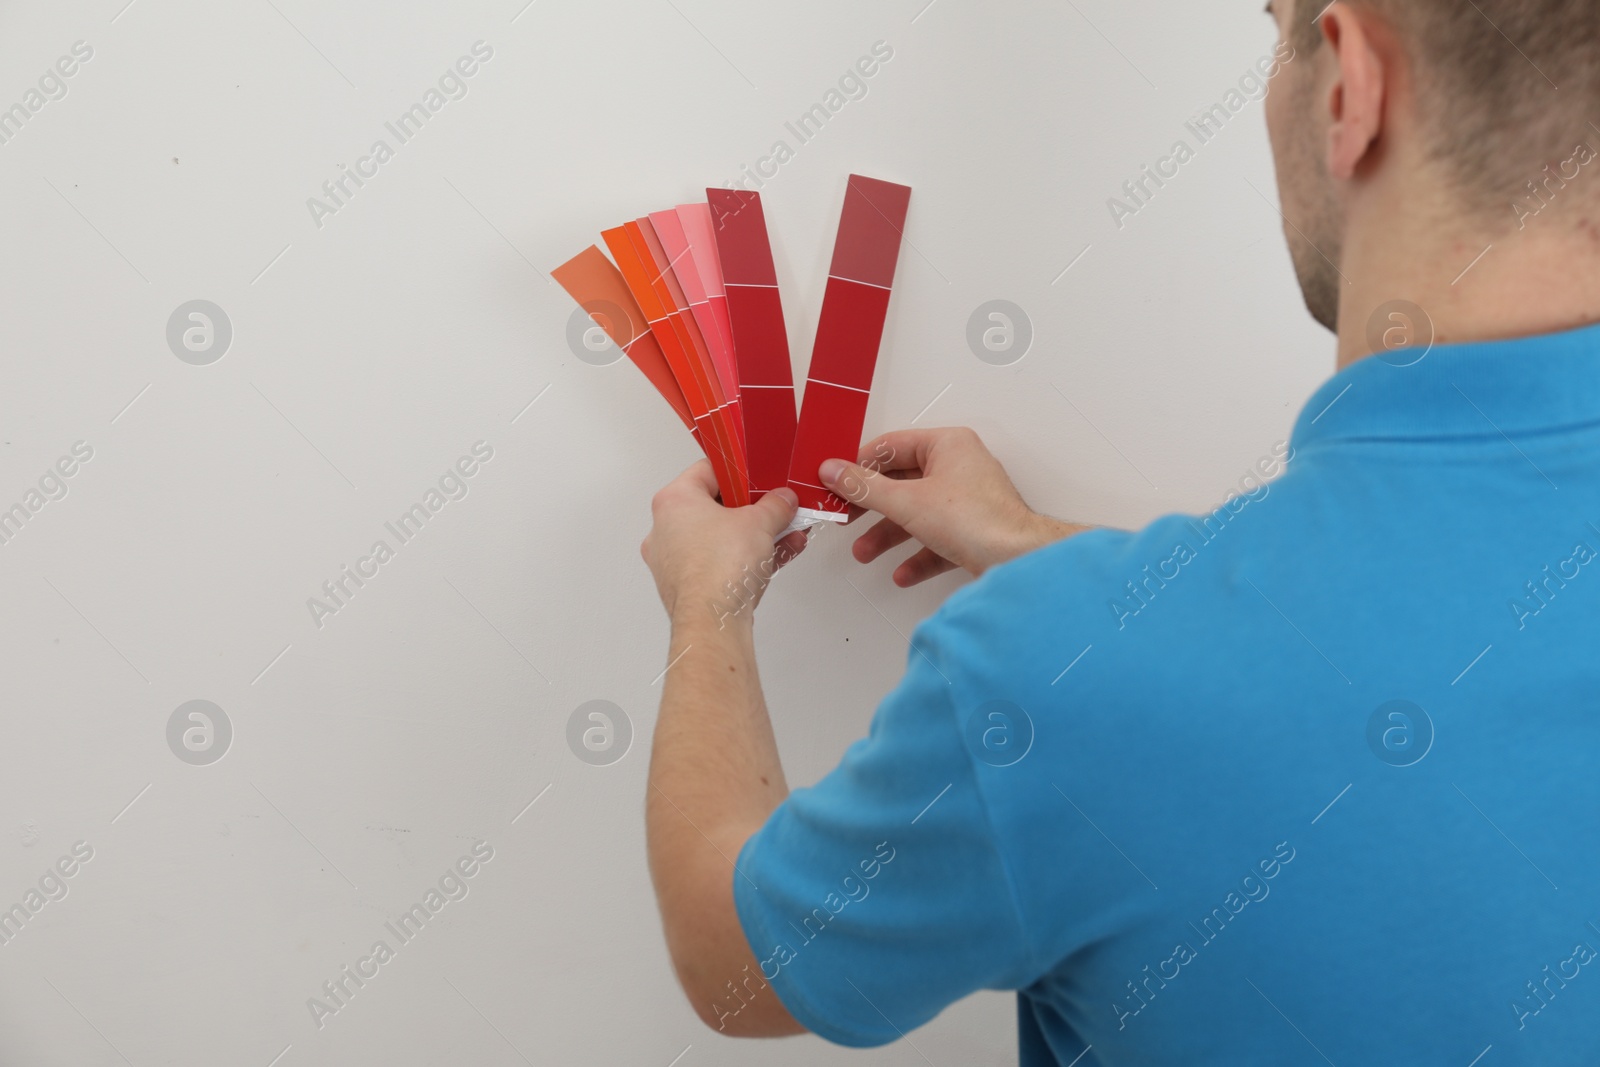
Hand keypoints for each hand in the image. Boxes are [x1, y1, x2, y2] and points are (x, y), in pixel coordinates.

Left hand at [641, 460, 808, 624]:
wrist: (713, 621)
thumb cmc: (719, 569)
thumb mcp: (761, 522)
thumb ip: (776, 504)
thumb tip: (782, 500)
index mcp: (673, 501)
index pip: (708, 470)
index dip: (740, 472)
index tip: (761, 477)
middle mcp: (665, 529)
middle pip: (716, 507)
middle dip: (753, 510)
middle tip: (775, 508)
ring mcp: (674, 561)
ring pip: (720, 538)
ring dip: (756, 536)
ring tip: (786, 534)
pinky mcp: (687, 586)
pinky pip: (720, 562)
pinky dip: (745, 558)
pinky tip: (777, 556)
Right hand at [818, 427, 1082, 587]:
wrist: (1017, 559)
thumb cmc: (978, 521)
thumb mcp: (906, 501)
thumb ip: (864, 487)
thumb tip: (835, 471)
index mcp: (947, 445)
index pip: (891, 446)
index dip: (860, 465)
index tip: (837, 481)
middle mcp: (960, 468)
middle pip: (902, 483)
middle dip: (871, 508)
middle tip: (845, 516)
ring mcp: (968, 500)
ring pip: (917, 514)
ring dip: (888, 535)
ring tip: (865, 551)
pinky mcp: (974, 530)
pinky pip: (936, 539)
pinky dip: (917, 555)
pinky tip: (902, 572)